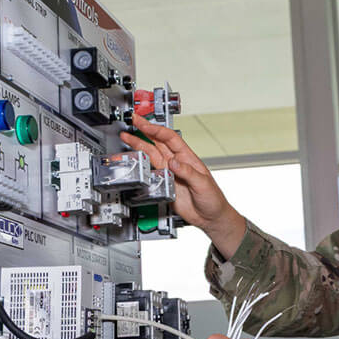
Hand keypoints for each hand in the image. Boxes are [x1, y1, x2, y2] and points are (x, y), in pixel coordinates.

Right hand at [120, 115, 246, 255]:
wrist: (209, 216)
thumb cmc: (213, 198)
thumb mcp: (203, 184)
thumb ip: (188, 172)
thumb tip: (173, 162)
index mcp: (187, 157)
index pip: (170, 138)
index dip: (156, 129)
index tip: (144, 124)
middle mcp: (176, 162)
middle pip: (157, 142)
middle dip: (144, 130)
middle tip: (132, 121)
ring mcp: (169, 172)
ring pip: (151, 154)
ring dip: (138, 145)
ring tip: (126, 137)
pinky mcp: (164, 183)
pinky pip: (150, 171)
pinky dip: (141, 164)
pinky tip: (133, 158)